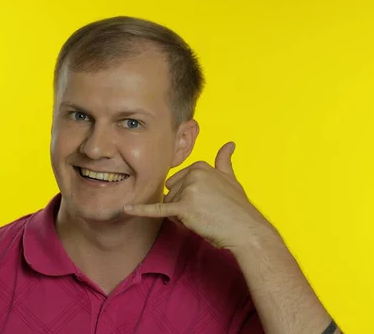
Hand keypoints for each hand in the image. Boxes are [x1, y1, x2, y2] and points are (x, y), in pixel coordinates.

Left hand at [124, 142, 276, 249]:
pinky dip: (141, 210)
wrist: (246, 230)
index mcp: (199, 165)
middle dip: (182, 206)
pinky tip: (127, 208)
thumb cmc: (238, 208)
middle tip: (205, 212)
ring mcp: (187, 189)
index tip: (207, 203)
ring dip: (181, 216)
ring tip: (203, 218)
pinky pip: (159, 209)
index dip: (188, 197)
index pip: (177, 182)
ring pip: (169, 206)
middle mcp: (192, 173)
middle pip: (171, 193)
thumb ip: (224, 161)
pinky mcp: (183, 207)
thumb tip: (229, 143)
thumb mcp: (231, 179)